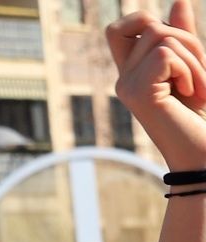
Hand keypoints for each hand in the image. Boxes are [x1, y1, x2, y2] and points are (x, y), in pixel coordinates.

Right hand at [108, 2, 205, 172]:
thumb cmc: (201, 117)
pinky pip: (167, 55)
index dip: (143, 20)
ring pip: (162, 37)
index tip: (176, 44)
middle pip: (150, 25)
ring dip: (194, 58)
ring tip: (198, 88)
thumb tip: (179, 1)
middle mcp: (123, 80)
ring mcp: (127, 87)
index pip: (118, 29)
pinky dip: (190, 70)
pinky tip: (190, 93)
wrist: (203, 153)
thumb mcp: (194, 67)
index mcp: (133, 73)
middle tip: (198, 75)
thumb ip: (184, 36)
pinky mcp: (138, 93)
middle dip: (186, 39)